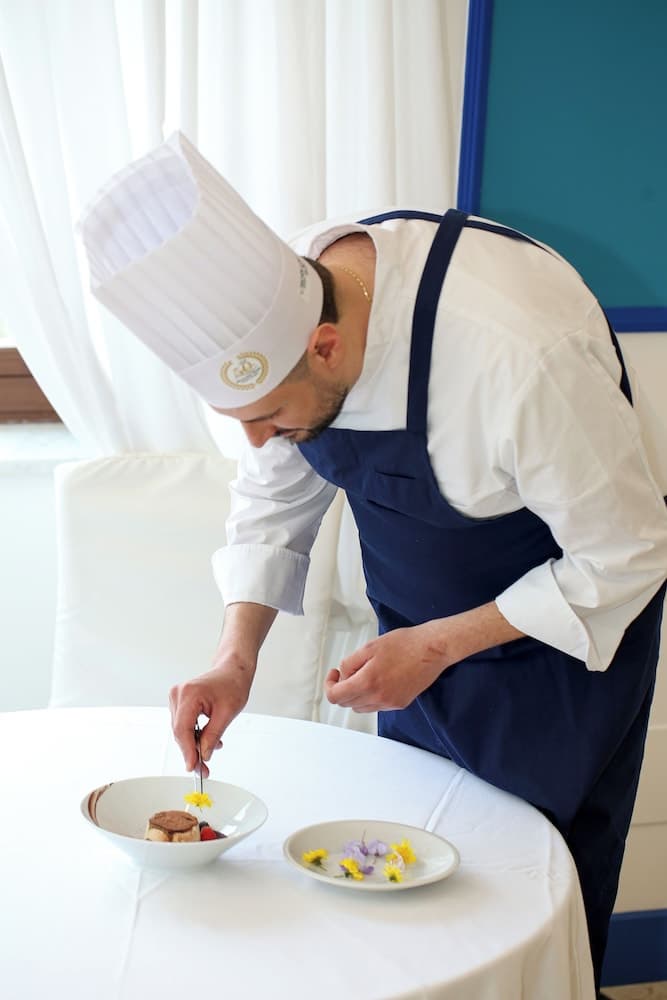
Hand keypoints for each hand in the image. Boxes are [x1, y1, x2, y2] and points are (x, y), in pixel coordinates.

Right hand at [169, 659, 251, 775]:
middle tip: (204, 769)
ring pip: (181, 730)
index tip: (193, 766)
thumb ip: (213, 736)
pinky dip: (194, 734)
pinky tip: (206, 739)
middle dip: (192, 751)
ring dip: (194, 743)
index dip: (187, 751)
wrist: (232, 670)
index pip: (182, 729)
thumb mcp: (227, 713)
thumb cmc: (232, 684)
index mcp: (189, 694)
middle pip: (180, 732)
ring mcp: (177, 697)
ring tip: (212, 749)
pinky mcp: (180, 701)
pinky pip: (183, 724)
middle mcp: (178, 694)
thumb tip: (204, 755)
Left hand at [323, 603, 523, 712]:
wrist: (433, 649)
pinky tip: (380, 679)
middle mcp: (379, 698)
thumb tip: (343, 675)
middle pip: (348, 704)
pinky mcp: (401, 704)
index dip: (330, 685)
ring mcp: (390, 703)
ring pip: (362, 707)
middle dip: (343, 689)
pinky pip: (377, 706)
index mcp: (368, 682)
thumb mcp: (370, 647)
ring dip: (357, 694)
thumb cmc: (405, 644)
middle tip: (348, 672)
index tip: (334, 674)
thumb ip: (350, 663)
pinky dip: (372, 696)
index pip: (336, 697)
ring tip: (365, 674)